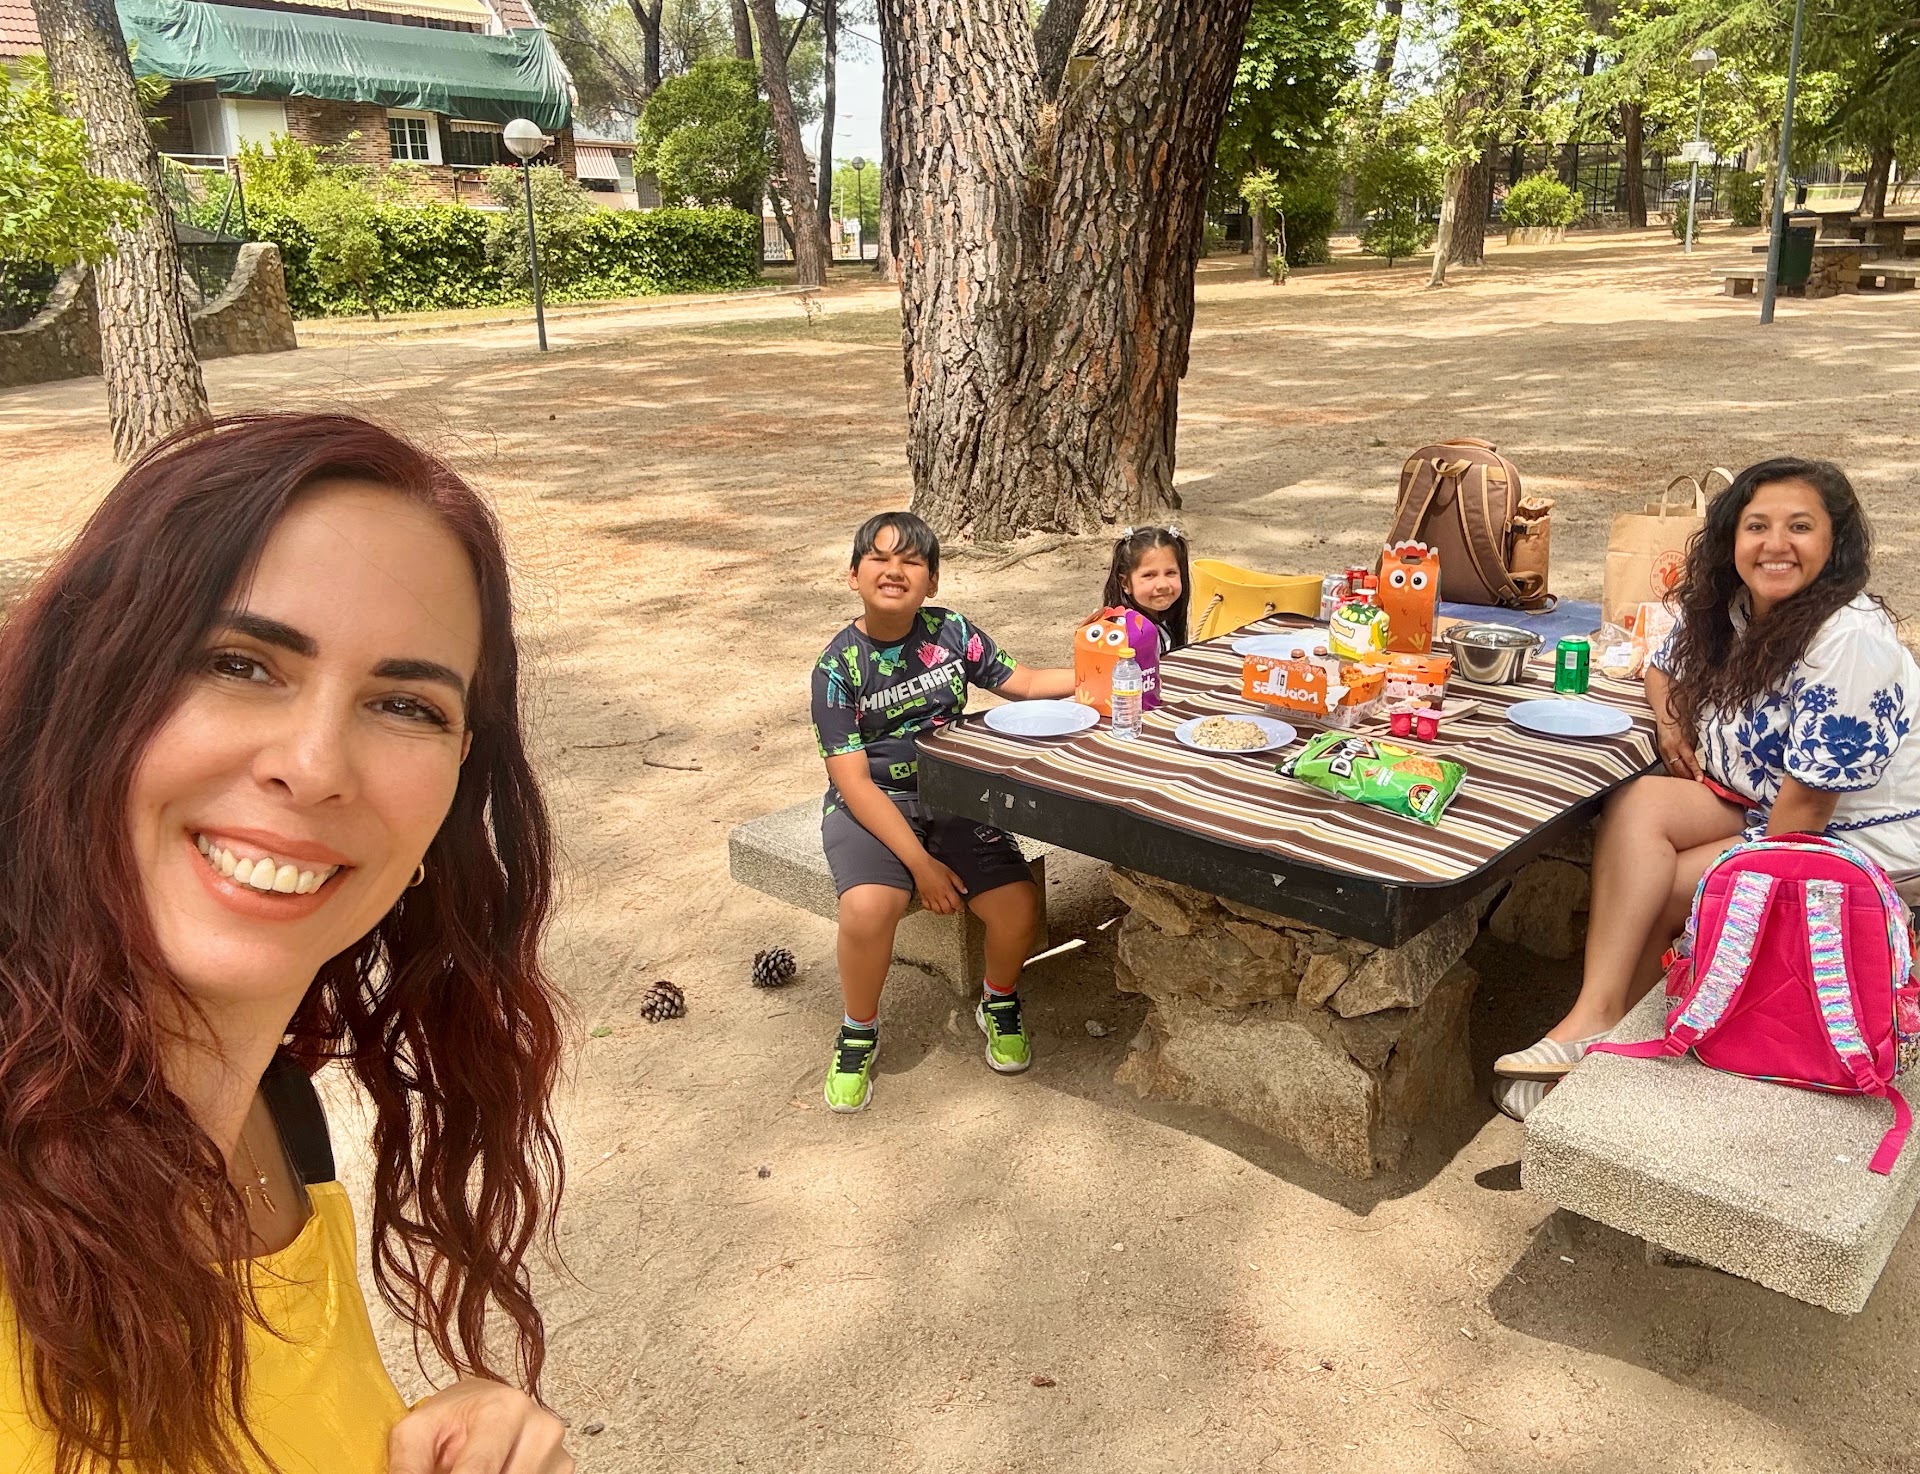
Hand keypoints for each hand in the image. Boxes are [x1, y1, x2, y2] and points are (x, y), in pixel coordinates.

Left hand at [388, 1379, 572, 1473]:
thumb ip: (406, 1467)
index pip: (480, 1471)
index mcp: (505, 1409)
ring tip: (474, 1468)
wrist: (481, 1408)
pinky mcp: (563, 1471)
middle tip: (454, 1469)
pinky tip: (497, 1472)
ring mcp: (558, 1452)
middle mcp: (541, 1428)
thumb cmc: (451, 1419)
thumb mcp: (415, 1434)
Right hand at [910, 858, 967, 914]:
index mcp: (947, 889)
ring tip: (945, 907)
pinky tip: (935, 905)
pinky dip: (932, 909)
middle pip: (947, 910)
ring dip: (943, 911)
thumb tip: (965, 891)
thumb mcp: (951, 873)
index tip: (961, 906)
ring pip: (937, 911)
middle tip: (954, 907)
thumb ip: (959, 883)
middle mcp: (939, 895)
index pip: (956, 904)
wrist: (921, 865)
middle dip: (952, 911)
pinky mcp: (923, 897)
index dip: (960, 907)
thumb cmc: (935, 867)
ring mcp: (930, 897)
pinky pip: (927, 907)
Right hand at [1655, 718, 1698, 780]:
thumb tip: (1700, 760)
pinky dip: (1674, 772)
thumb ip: (1693, 746)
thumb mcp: (1690, 733)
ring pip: (1672, 770)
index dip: (1695, 771)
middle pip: (1680, 768)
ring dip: (1681, 777)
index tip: (1701, 780)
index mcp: (1679, 743)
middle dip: (1689, 777)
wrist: (1664, 715)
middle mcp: (1670, 749)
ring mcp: (1663, 752)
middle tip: (1698, 784)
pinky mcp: (1660, 753)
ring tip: (1690, 783)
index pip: (1689, 760)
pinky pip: (1667, 766)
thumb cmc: (1680, 722)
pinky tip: (1679, 776)